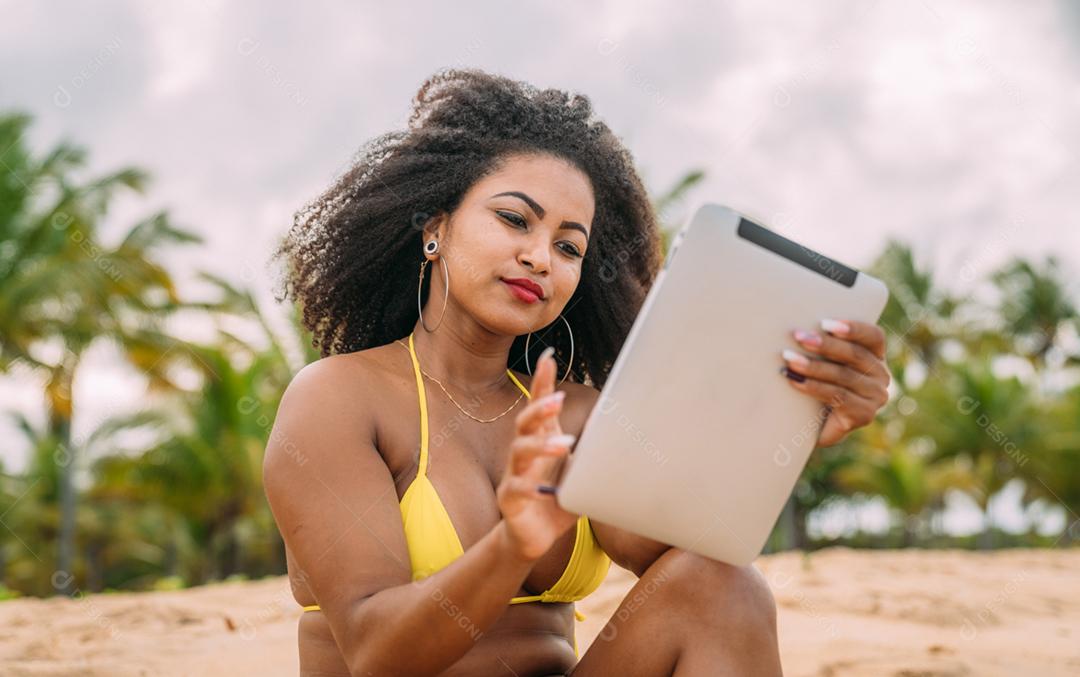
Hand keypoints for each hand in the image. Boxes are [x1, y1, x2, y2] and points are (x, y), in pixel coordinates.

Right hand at [496, 346, 580, 560]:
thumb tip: (626, 431)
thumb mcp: (581, 473)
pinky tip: (542, 490)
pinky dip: (528, 488)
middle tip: (557, 400)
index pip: (539, 405)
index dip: (542, 381)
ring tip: (564, 445)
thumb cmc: (558, 499)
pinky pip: (515, 489)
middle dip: (539, 409)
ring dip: (541, 446)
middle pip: (524, 422)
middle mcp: (524, 452)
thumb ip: (595, 452)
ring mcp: (514, 474)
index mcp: (541, 440)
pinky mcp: (508, 499)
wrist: (534, 537)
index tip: (548, 357)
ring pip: (519, 451)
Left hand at [781, 318, 890, 447]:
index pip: (874, 336)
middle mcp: (881, 376)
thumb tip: (798, 325)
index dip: (853, 328)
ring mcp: (875, 397)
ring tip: (789, 359)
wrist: (812, 425)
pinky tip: (794, 380)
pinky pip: (838, 396)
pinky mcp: (864, 415)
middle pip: (855, 355)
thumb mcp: (822, 360)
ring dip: (814, 366)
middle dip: (825, 345)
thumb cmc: (815, 383)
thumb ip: (821, 343)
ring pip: (844, 376)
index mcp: (875, 356)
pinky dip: (813, 387)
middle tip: (798, 336)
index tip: (825, 323)